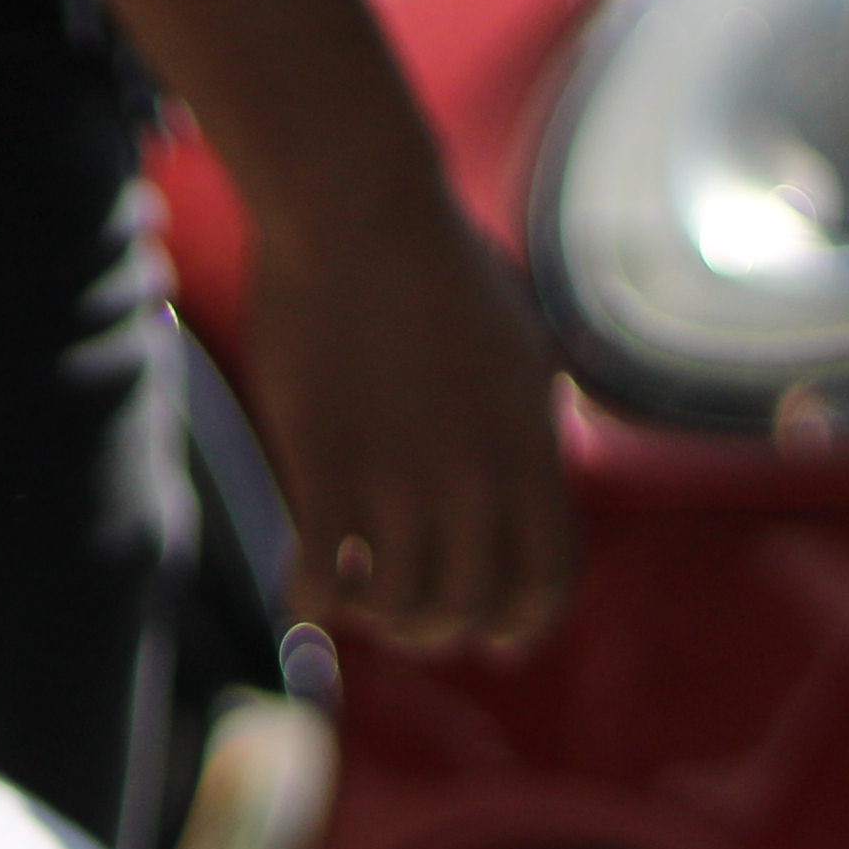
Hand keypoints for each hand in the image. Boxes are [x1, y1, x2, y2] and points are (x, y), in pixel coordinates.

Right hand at [236, 184, 579, 653]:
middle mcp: (476, 478)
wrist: (360, 215)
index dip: (522, 622)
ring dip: (373, 618)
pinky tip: (299, 588)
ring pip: (397, 608)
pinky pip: (319, 585)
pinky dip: (309, 604)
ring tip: (351, 594)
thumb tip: (539, 457)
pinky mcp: (325, 471)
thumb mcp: (519, 343)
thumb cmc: (435, 262)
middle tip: (404, 610)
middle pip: (470, 608)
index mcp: (530, 446)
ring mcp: (399, 480)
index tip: (490, 633)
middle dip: (438, 628)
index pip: (548, 579)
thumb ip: (530, 417)